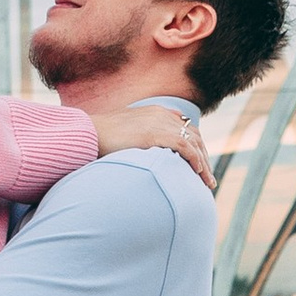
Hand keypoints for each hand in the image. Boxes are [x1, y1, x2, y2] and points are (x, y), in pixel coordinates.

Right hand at [86, 102, 212, 190]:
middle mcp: (161, 115)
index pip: (185, 128)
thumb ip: (141, 135)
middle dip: (204, 158)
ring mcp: (159, 123)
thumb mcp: (126, 132)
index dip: (196, 147)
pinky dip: (194, 159)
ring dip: (203, 164)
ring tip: (207, 183)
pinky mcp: (155, 134)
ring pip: (192, 142)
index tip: (199, 165)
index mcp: (156, 112)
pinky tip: (197, 173)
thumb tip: (148, 152)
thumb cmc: (101, 137)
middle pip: (194, 135)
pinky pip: (184, 146)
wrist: (88, 133)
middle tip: (207, 179)